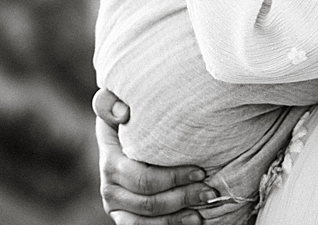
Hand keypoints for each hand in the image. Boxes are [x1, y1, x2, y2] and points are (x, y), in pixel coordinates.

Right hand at [93, 89, 215, 224]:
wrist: (124, 143)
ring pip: (149, 219)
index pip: (141, 177)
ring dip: (180, 216)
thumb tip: (123, 113)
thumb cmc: (130, 121)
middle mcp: (108, 186)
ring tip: (204, 206)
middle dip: (184, 196)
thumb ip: (111, 103)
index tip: (200, 170)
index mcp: (109, 158)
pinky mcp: (124, 219)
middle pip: (149, 201)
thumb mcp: (118, 106)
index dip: (173, 178)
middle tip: (209, 190)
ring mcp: (115, 206)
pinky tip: (191, 220)